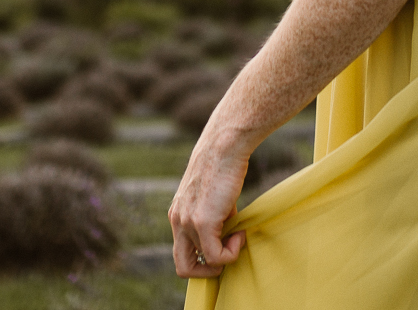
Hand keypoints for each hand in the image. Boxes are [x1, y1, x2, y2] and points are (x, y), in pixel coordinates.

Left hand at [168, 139, 249, 277]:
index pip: (182, 251)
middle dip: (207, 270)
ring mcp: (187, 223)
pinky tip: (240, 233)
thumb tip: (227, 234)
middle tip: (227, 252)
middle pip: (183, 267)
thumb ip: (213, 216)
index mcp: (177, 214)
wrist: (224, 147)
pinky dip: (231, 253)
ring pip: (203, 263)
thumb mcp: (212, 196)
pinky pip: (216, 257)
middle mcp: (177, 221)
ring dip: (225, 257)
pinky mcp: (202, 223)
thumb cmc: (223, 166)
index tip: (223, 242)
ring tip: (238, 236)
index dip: (203, 256)